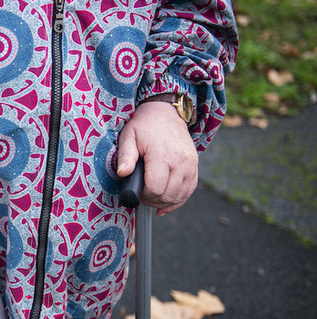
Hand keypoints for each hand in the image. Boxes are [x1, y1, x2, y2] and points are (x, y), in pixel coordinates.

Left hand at [117, 101, 198, 216]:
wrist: (165, 113)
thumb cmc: (144, 126)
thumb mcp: (128, 137)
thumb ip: (125, 156)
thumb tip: (122, 174)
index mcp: (161, 154)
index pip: (155, 188)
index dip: (144, 195)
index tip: (137, 192)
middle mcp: (180, 161)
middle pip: (168, 195)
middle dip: (153, 201)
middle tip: (143, 197)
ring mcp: (190, 164)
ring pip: (179, 195)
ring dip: (164, 202)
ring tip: (152, 197)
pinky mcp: (194, 166)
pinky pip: (190, 190)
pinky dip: (178, 200)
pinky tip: (166, 205)